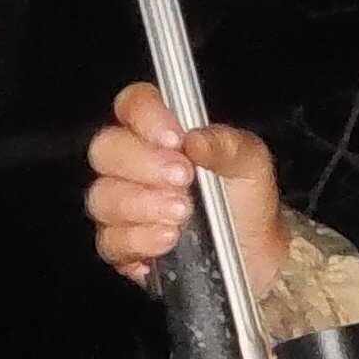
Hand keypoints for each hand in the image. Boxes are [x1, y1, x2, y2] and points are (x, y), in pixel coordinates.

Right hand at [83, 83, 289, 299]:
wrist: (255, 252)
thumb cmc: (244, 199)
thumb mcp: (250, 163)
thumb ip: (227, 145)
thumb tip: (196, 140)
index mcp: (159, 131)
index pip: (132, 105)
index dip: (146, 117)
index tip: (176, 139)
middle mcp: (131, 164)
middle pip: (106, 149)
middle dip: (144, 164)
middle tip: (184, 179)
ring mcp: (120, 205)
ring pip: (103, 196)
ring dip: (144, 204)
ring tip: (183, 214)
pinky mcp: (121, 246)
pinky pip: (111, 241)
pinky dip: (140, 241)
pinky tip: (169, 241)